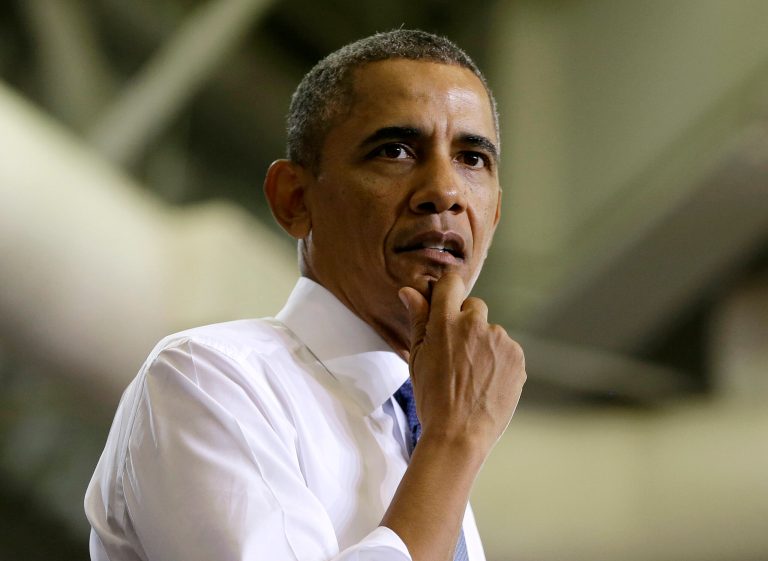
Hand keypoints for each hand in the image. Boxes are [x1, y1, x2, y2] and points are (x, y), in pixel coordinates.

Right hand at [399, 273, 525, 453]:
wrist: (459, 434)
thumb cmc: (432, 397)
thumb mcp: (417, 357)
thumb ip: (418, 319)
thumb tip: (409, 291)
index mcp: (445, 322)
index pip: (451, 283)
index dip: (448, 291)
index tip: (446, 303)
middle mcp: (475, 325)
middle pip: (474, 306)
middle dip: (466, 322)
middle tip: (457, 353)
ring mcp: (499, 340)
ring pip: (491, 331)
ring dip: (484, 344)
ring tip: (472, 374)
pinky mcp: (517, 356)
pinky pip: (506, 348)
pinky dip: (499, 360)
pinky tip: (487, 381)